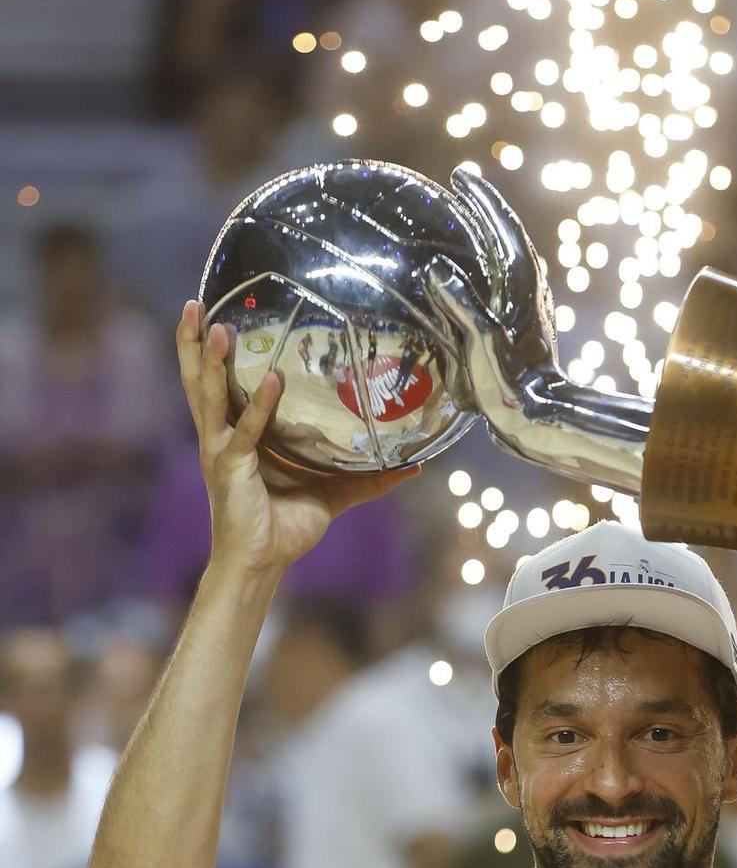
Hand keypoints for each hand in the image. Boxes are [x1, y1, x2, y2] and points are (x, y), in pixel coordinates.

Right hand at [177, 302, 416, 578]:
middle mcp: (219, 438)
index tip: (211, 313)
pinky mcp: (231, 470)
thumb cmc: (284, 528)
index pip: (214, 384)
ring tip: (217, 327)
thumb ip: (367, 477)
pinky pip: (246, 432)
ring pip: (209, 397)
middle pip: (198, 381)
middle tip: (195, 303)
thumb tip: (412, 467)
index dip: (206, 352)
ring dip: (210, 362)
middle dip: (192, 343)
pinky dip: (260, 405)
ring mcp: (221, 452)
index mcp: (234, 436)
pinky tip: (273, 379)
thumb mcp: (332, 495)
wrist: (261, 564)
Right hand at [425, 168, 651, 490]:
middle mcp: (527, 289)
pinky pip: (495, 285)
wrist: (538, 420)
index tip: (460, 176)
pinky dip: (478, 269)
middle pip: (503, 237)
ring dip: (482, 239)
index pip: (500, 227)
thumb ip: (460, 304)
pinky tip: (458, 280)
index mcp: (521, 284)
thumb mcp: (481, 342)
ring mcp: (524, 306)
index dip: (481, 200)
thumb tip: (435, 268)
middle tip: (460, 188)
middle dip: (482, 212)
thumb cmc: (510, 384)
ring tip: (457, 224)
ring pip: (501, 261)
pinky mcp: (518, 325)